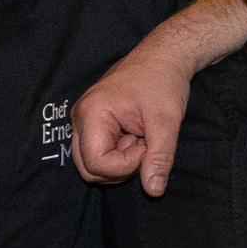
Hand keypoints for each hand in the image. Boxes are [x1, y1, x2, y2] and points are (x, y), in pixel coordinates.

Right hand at [75, 48, 196, 191]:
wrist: (164, 57)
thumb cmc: (163, 82)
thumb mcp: (166, 122)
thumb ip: (159, 158)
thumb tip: (153, 191)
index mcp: (92, 114)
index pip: (97, 164)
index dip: (126, 165)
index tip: (147, 144)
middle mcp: (80, 118)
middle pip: (89, 169)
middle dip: (120, 167)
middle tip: (144, 145)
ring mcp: (83, 121)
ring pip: (93, 164)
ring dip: (120, 160)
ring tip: (140, 137)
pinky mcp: (92, 123)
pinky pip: (98, 152)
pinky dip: (119, 152)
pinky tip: (134, 134)